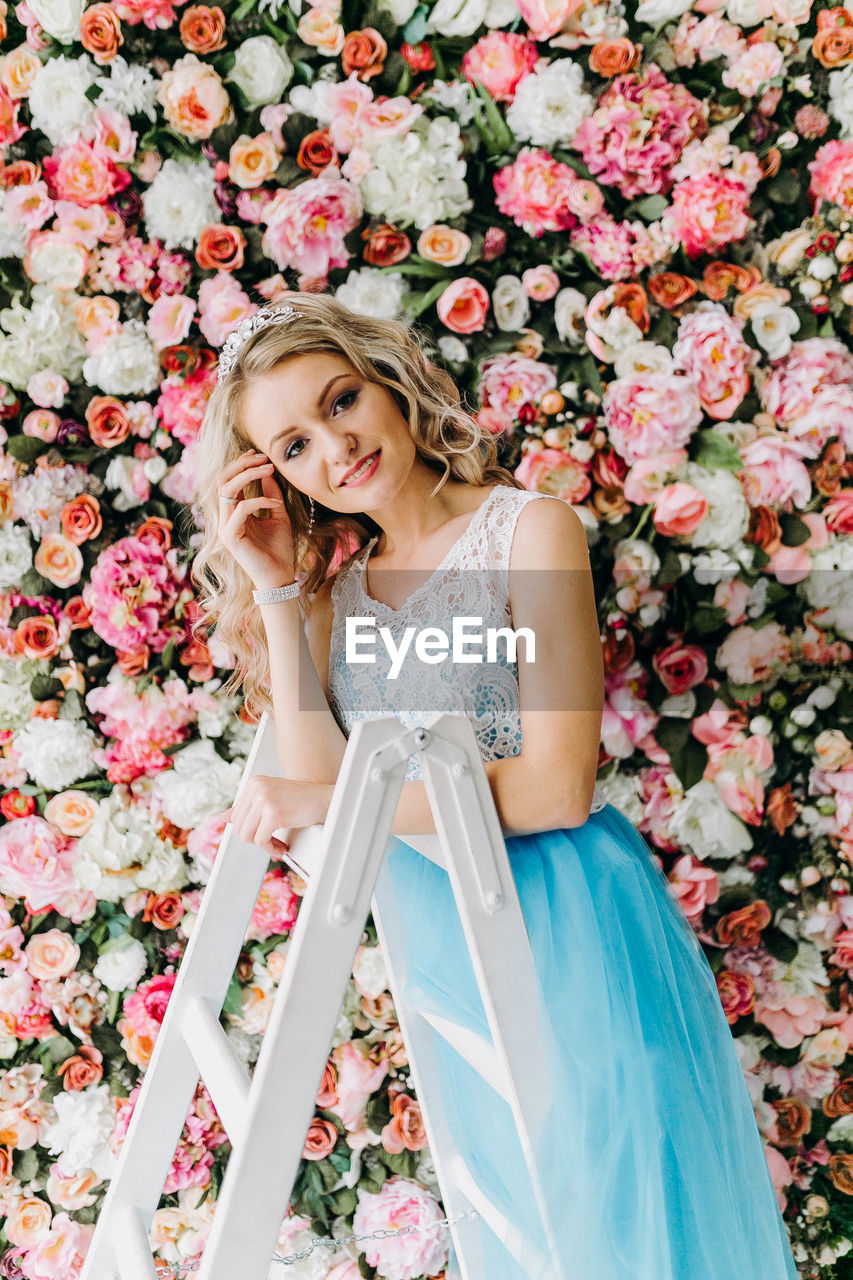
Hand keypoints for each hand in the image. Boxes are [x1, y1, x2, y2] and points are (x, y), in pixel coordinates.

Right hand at [216, 449, 297, 589]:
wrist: (280, 577)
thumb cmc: (279, 549)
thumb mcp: (278, 514)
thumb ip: (271, 493)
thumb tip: (268, 470)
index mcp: (234, 513)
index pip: (229, 481)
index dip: (242, 464)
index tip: (260, 455)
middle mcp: (225, 518)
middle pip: (223, 480)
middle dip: (242, 464)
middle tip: (264, 458)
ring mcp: (225, 527)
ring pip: (227, 490)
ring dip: (249, 475)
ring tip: (269, 470)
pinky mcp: (230, 537)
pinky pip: (241, 509)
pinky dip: (259, 500)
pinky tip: (276, 503)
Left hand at [223, 775, 332, 859]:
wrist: (327, 801)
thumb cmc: (302, 802)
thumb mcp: (271, 801)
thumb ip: (246, 809)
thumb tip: (219, 819)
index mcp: (254, 783)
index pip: (236, 816)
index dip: (251, 830)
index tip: (266, 833)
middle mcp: (256, 787)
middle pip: (238, 826)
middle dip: (255, 839)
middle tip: (273, 842)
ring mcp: (264, 799)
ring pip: (246, 835)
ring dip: (263, 845)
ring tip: (278, 845)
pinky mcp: (273, 813)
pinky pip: (261, 841)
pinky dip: (271, 849)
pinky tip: (283, 847)